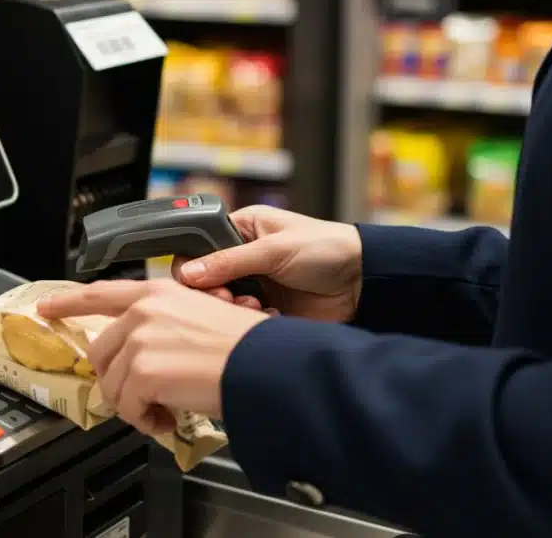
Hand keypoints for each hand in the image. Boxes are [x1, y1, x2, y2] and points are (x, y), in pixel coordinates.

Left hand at [36, 279, 267, 432]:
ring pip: (113, 384)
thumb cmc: (245, 345)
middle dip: (117, 379)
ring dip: (134, 404)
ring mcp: (140, 340)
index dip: (68, 301)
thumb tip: (139, 352)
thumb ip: (161, 325)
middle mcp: (143, 312)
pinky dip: (144, 420)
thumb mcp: (199, 316)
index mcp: (156, 293)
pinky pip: (127, 406)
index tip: (45, 307)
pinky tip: (166, 418)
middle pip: (101, 352)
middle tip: (144, 395)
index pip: (100, 293)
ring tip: (163, 409)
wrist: (264, 364)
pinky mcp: (142, 371)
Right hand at [173, 205, 362, 323]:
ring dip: (233, 309)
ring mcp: (254, 285)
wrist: (363, 281)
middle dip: (214, 293)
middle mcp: (242, 257)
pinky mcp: (265, 309)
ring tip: (255, 306)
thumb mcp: (274, 249)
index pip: (199, 248)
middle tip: (229, 299)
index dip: (195, 267)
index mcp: (241, 230)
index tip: (203, 282)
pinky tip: (269, 315)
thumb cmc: (326, 247)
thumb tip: (188, 272)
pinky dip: (251, 321)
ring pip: (221, 304)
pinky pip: (242, 320)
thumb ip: (229, 261)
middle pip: (205, 280)